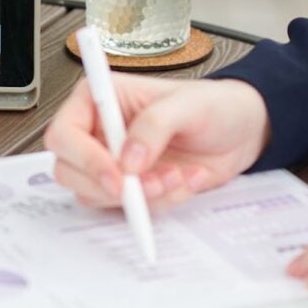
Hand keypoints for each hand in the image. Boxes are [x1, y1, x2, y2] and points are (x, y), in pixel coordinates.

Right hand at [44, 75, 269, 207]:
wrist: (242, 131)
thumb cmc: (214, 105)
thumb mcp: (189, 104)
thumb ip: (154, 126)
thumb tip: (128, 159)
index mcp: (99, 99)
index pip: (65, 134)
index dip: (84, 159)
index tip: (116, 176)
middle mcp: (98, 132)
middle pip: (68, 171)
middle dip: (108, 186)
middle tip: (148, 185)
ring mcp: (111, 162)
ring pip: (94, 195)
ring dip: (139, 196)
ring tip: (176, 176)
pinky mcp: (129, 186)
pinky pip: (127, 209)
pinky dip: (158, 203)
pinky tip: (184, 180)